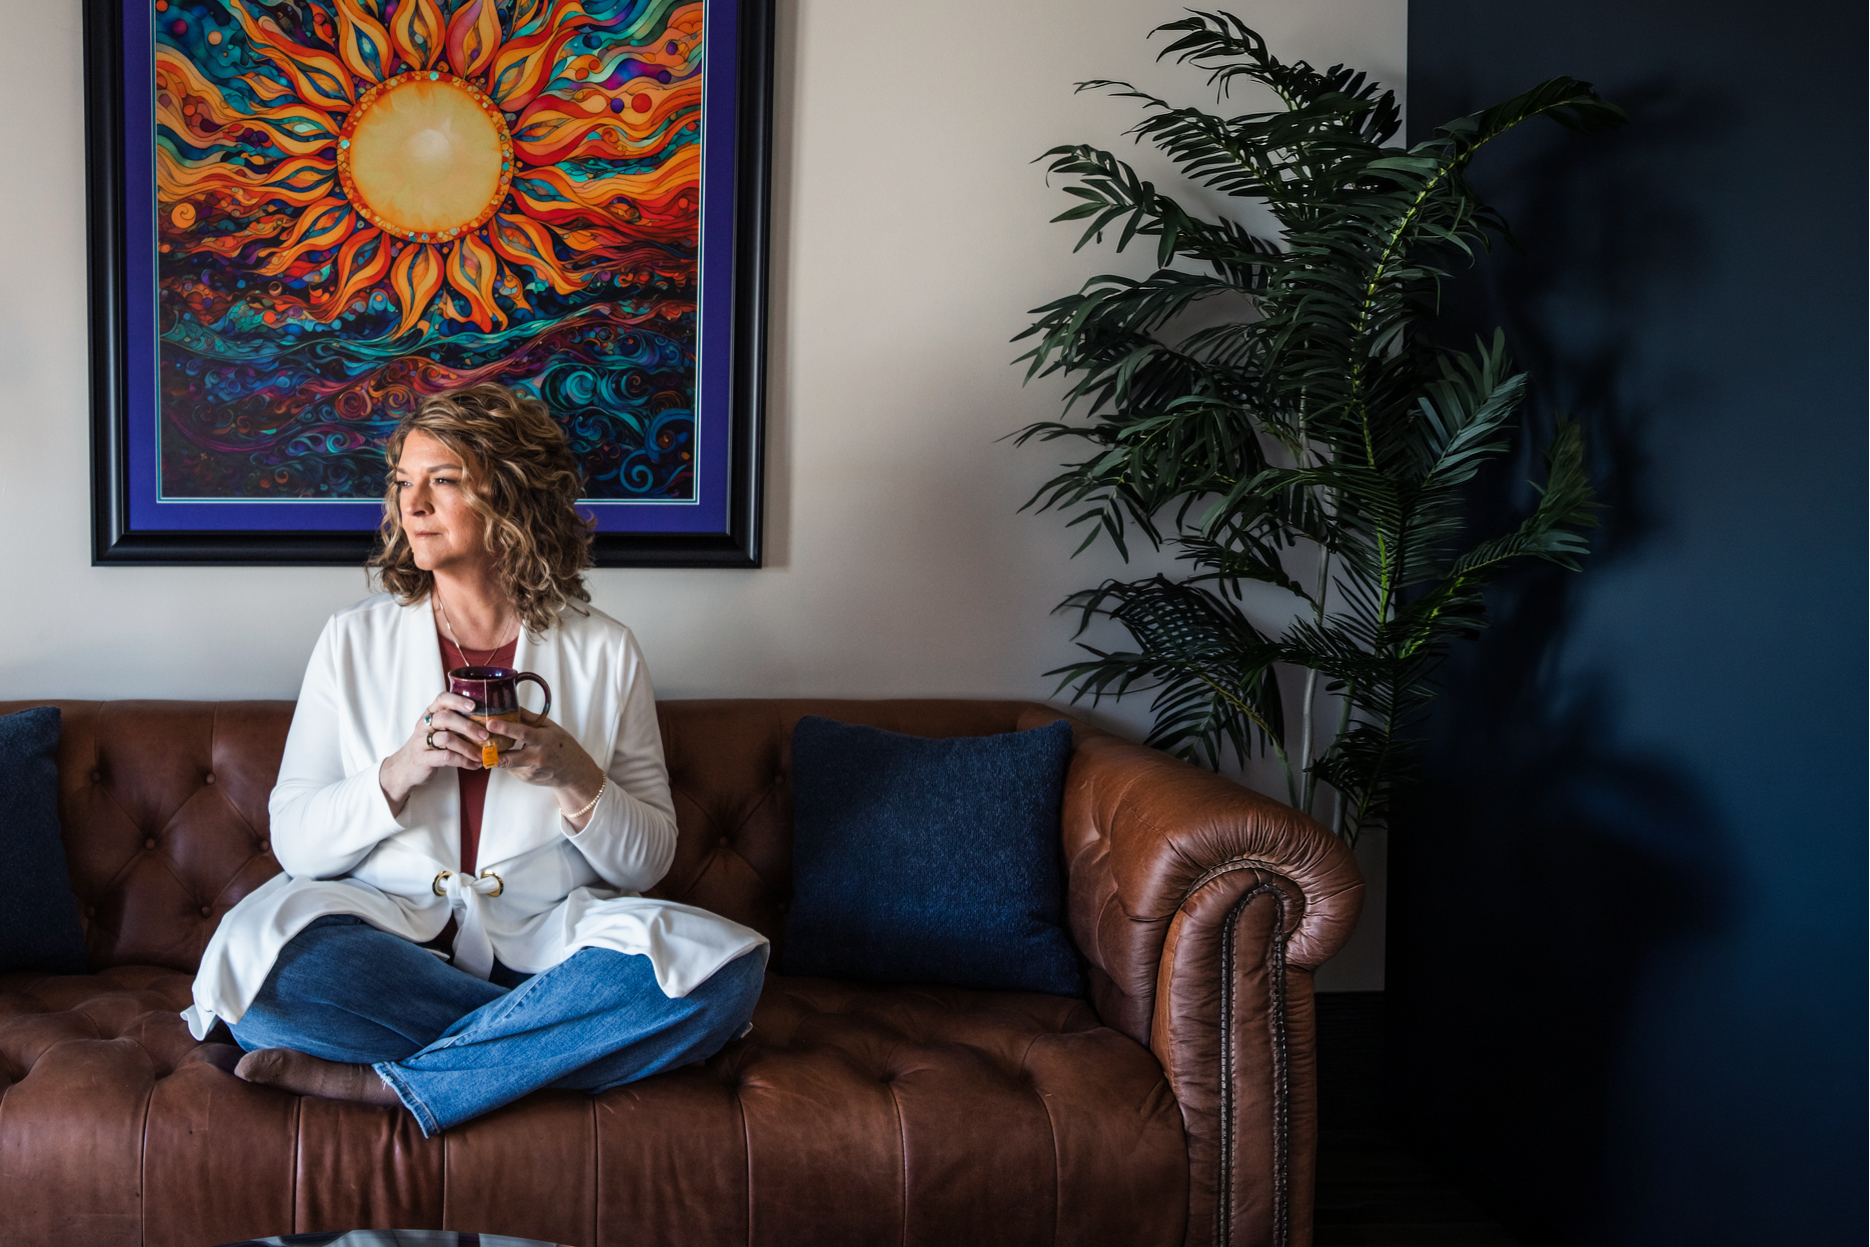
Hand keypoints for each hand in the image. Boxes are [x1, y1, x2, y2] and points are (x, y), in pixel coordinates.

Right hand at [379, 692, 490, 814]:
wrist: (405, 767)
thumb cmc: (429, 745)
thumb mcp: (438, 729)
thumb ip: (455, 722)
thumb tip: (489, 720)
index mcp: (430, 714)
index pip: (442, 699)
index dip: (458, 700)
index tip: (475, 706)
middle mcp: (424, 725)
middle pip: (446, 718)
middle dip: (468, 726)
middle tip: (485, 735)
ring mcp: (421, 742)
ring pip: (446, 738)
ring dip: (468, 747)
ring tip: (481, 754)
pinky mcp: (423, 759)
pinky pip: (446, 758)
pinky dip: (463, 761)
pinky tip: (474, 764)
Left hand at [491, 713, 607, 828]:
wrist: (573, 773)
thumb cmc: (563, 746)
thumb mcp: (551, 728)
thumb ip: (530, 718)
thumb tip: (511, 706)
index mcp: (543, 741)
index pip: (523, 733)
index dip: (505, 728)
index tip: (490, 723)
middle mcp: (536, 759)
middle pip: (507, 758)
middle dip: (490, 753)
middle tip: (476, 744)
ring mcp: (529, 772)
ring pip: (504, 763)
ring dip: (493, 755)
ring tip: (483, 746)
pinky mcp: (524, 779)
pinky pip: (509, 768)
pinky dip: (504, 760)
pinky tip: (505, 754)